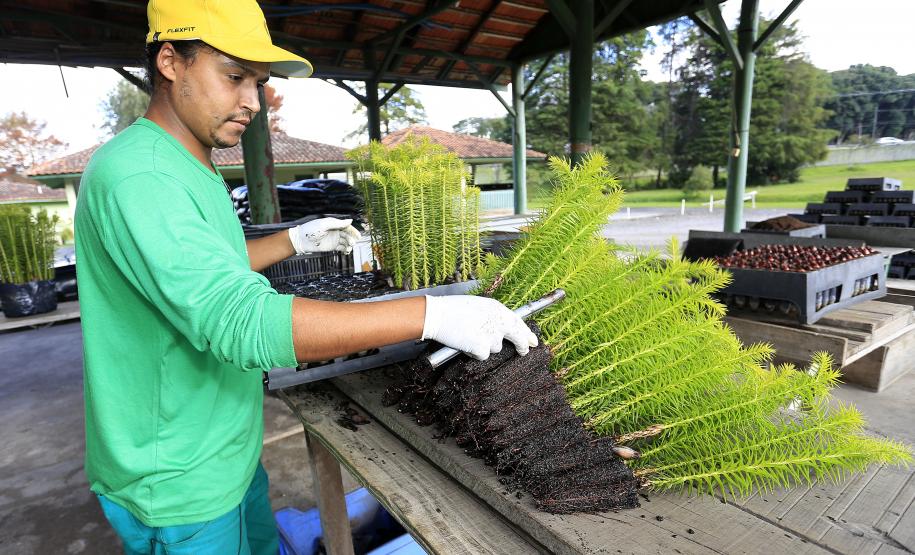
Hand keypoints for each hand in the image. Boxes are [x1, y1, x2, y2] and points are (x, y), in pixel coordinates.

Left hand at [288, 218, 360, 254]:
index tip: (358, 236)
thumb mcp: (325, 225)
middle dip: (351, 239)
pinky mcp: (332, 246)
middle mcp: (335, 231)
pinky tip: (347, 252)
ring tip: (348, 249)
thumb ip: (338, 223)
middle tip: (352, 243)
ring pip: (345, 242)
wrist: (301, 240)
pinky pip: (341, 248)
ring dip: (349, 245)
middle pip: (347, 235)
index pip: (346, 226)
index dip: (353, 231)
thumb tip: (351, 221)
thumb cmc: (311, 230)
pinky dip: (345, 250)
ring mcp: (334, 239)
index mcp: (334, 223)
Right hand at [422, 295, 538, 360]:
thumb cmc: (453, 309)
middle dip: (522, 345)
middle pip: (517, 337)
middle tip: (524, 351)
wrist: (437, 315)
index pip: (518, 321)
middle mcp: (498, 321)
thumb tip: (503, 330)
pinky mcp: (482, 347)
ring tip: (469, 335)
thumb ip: (493, 316)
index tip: (533, 341)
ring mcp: (491, 335)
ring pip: (495, 348)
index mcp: (497, 308)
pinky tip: (464, 342)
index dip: (527, 333)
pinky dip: (474, 352)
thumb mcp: (478, 306)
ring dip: (485, 346)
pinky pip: (483, 355)